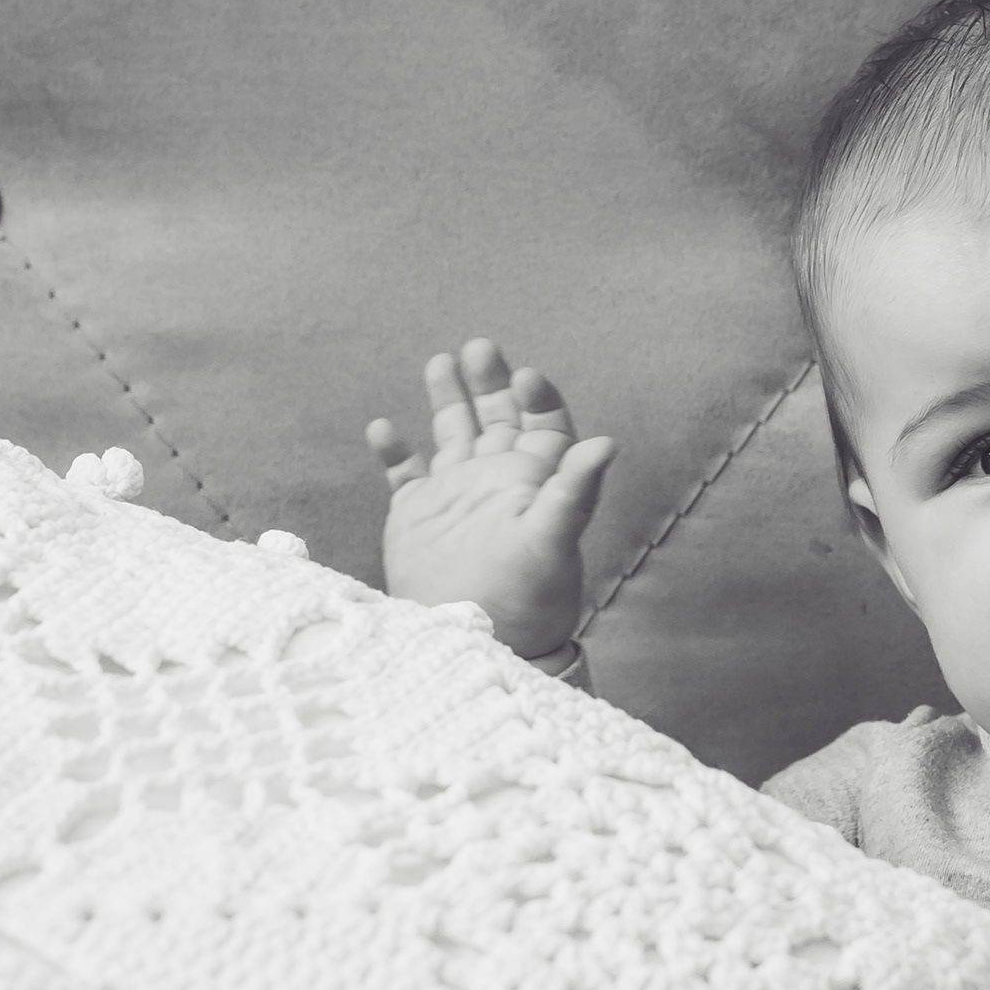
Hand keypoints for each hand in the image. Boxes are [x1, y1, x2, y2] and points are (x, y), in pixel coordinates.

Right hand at [371, 337, 616, 660]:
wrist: (476, 643)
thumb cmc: (525, 600)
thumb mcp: (553, 544)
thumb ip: (574, 492)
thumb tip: (606, 443)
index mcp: (534, 483)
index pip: (544, 426)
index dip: (538, 397)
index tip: (525, 377)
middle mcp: (497, 482)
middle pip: (498, 417)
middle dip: (490, 381)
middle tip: (481, 347)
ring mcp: (456, 496)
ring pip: (453, 434)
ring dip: (448, 399)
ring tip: (440, 361)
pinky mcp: (419, 515)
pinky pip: (404, 474)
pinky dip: (393, 452)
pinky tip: (383, 427)